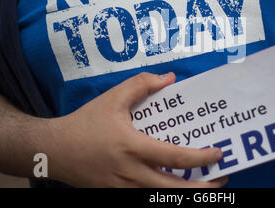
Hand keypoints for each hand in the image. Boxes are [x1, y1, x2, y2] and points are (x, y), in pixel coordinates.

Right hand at [46, 72, 226, 186]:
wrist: (54, 150)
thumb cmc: (85, 123)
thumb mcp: (113, 97)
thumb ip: (142, 84)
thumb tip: (170, 78)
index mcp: (132, 147)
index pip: (174, 158)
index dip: (200, 159)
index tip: (218, 154)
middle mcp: (130, 173)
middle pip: (173, 190)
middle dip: (201, 190)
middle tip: (220, 181)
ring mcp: (122, 189)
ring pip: (160, 199)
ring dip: (184, 195)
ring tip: (203, 187)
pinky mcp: (115, 194)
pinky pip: (145, 198)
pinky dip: (163, 196)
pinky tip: (173, 187)